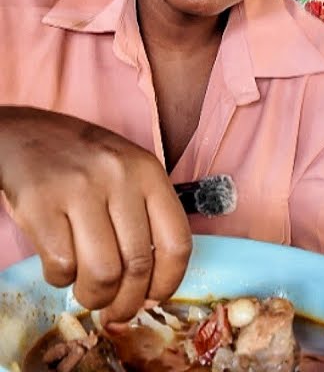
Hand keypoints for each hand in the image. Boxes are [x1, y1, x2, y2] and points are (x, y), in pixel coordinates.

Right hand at [0, 108, 191, 322]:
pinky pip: (61, 265)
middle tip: (116, 312)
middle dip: (127, 302)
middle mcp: (120, 178)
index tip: (155, 299)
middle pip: (138, 264)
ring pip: (102, 272)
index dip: (169, 281)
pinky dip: (61, 280)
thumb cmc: (82, 162)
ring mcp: (79, 189)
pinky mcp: (40, 204)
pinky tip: (60, 268)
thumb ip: (144, 214)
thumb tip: (152, 283)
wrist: (23, 135)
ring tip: (88, 294)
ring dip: (94, 296)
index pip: (177, 241)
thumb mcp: (127, 172)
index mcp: (149, 173)